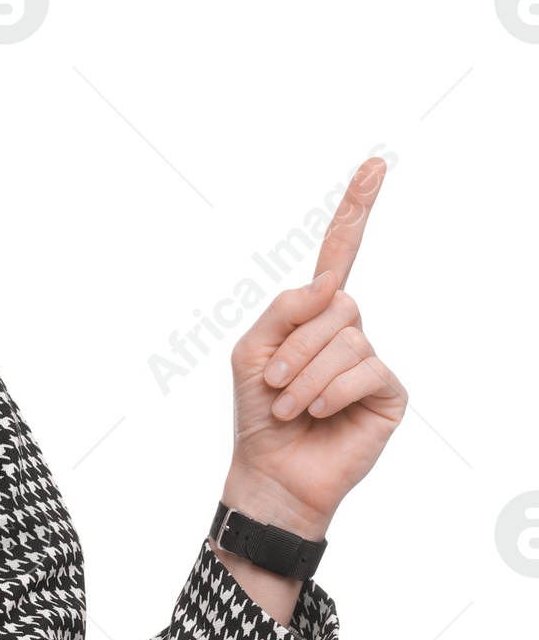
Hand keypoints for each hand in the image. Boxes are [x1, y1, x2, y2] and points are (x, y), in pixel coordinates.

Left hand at [224, 156, 407, 537]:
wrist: (269, 473)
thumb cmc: (258, 415)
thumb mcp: (251, 352)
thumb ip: (283, 309)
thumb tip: (329, 286)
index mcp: (315, 315)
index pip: (340, 254)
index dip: (355, 211)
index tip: (373, 166)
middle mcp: (348, 331)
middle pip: (337, 304)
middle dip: (296, 347)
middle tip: (274, 385)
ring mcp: (370, 360)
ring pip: (347, 340)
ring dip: (305, 377)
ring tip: (290, 407)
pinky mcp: (388, 392)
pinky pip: (364, 371)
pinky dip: (329, 393)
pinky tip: (315, 414)